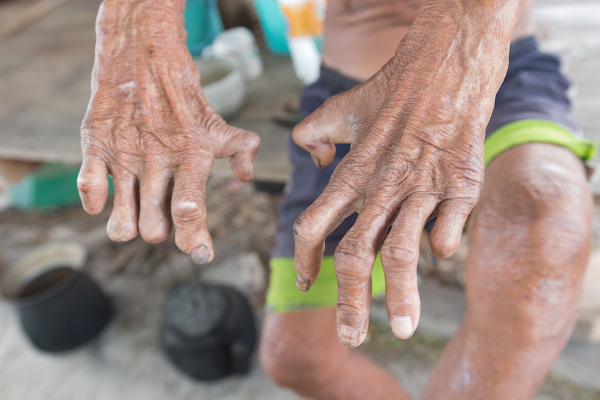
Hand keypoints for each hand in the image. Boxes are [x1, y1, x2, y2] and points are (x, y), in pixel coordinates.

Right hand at [77, 0, 259, 263]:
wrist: (143, 57)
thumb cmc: (184, 100)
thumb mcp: (218, 124)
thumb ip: (239, 150)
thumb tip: (247, 177)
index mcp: (192, 156)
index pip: (191, 210)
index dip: (195, 241)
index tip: (201, 257)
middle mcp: (158, 159)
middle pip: (154, 228)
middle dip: (160, 232)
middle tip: (161, 217)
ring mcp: (124, 154)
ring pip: (121, 221)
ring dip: (128, 226)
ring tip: (134, 213)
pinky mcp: (95, 144)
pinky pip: (88, 189)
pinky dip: (96, 202)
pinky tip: (106, 195)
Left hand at [292, 1, 521, 346]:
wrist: (445, 70)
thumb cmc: (392, 91)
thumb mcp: (340, 108)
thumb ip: (313, 134)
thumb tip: (314, 163)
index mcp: (350, 175)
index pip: (315, 227)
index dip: (307, 261)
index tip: (310, 285)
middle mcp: (380, 189)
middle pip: (355, 256)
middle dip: (350, 303)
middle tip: (351, 338)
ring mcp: (420, 191)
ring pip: (402, 254)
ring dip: (401, 298)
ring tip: (404, 329)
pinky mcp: (457, 188)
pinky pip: (447, 229)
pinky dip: (441, 246)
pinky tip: (440, 253)